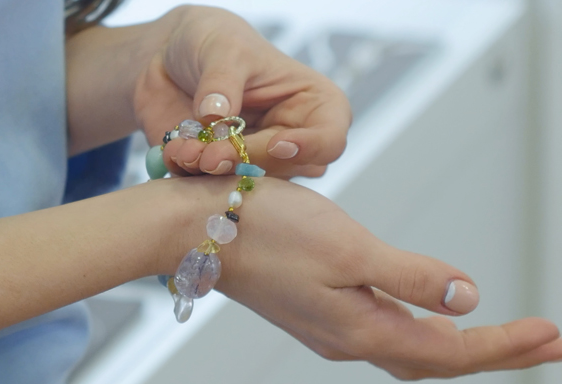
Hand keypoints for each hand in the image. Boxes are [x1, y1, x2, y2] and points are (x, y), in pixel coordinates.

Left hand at [134, 6, 351, 178]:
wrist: (168, 55)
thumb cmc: (214, 40)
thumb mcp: (224, 47)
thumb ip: (222, 81)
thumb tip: (216, 116)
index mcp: (313, 105)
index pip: (329, 139)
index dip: (309, 148)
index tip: (276, 144)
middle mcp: (290, 139)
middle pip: (284, 170)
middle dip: (246, 163)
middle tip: (211, 156)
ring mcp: (254, 159)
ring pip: (246, 182)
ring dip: (214, 172)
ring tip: (185, 150)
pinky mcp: (219, 171)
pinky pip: (208, 186)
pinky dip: (189, 173)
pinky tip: (174, 152)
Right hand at [161, 176, 561, 378]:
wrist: (197, 227)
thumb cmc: (264, 229)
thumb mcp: (347, 247)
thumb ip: (410, 276)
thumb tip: (465, 298)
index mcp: (358, 328)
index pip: (448, 352)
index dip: (504, 347)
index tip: (551, 338)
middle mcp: (346, 337)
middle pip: (434, 361)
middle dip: (495, 354)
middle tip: (546, 343)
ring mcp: (329, 326)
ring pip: (410, 350)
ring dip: (461, 345)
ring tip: (504, 336)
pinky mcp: (316, 308)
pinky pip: (384, 331)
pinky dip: (421, 330)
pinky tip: (429, 316)